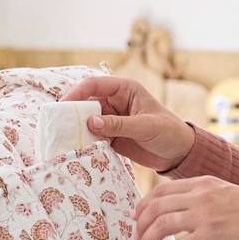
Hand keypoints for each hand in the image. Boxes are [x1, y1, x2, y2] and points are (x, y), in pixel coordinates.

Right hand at [60, 73, 193, 171]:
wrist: (180, 154)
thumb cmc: (169, 132)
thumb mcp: (145, 126)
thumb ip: (119, 125)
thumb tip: (90, 122)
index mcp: (124, 89)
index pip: (94, 85)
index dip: (77, 93)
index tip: (64, 105)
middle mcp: (115, 102)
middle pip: (86, 103)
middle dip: (73, 112)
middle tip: (59, 124)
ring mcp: (111, 120)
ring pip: (87, 120)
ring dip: (77, 128)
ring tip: (64, 138)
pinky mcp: (111, 137)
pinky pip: (93, 136)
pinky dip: (84, 141)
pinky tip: (76, 147)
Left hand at [134, 175, 238, 239]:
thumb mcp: (227, 194)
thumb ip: (205, 198)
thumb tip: (186, 213)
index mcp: (203, 183)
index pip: (162, 190)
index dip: (144, 204)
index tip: (137, 217)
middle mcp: (201, 195)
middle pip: (156, 206)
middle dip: (141, 224)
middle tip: (136, 238)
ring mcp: (205, 215)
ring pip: (162, 224)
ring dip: (147, 239)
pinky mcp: (212, 235)